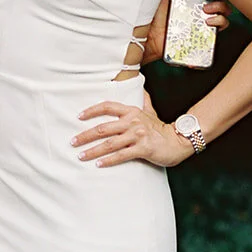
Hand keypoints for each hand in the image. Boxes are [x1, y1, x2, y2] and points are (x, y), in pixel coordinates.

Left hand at [73, 91, 190, 167]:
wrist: (179, 141)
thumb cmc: (160, 128)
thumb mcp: (150, 111)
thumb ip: (142, 100)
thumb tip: (139, 87)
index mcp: (132, 111)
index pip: (107, 107)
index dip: (91, 111)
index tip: (78, 117)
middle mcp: (133, 122)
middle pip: (103, 128)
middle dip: (85, 135)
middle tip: (72, 142)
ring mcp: (138, 135)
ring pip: (110, 144)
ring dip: (93, 150)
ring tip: (80, 156)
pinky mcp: (143, 149)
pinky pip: (122, 155)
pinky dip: (108, 160)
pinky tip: (98, 164)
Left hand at [142, 0, 230, 63]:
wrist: (146, 37)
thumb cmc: (154, 15)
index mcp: (193, 1)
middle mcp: (199, 13)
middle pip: (221, 4)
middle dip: (221, 1)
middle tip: (210, 0)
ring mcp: (200, 26)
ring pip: (223, 18)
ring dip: (221, 14)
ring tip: (207, 14)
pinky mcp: (199, 38)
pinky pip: (215, 35)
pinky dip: (218, 27)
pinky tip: (209, 24)